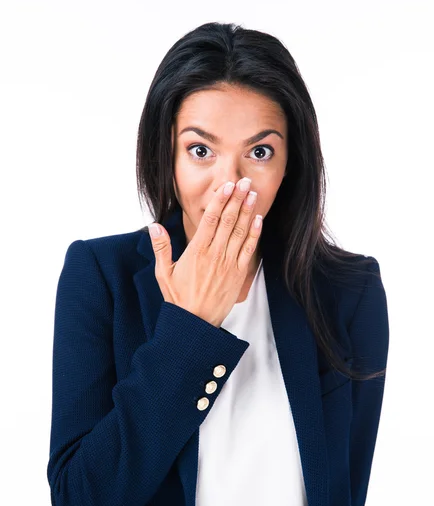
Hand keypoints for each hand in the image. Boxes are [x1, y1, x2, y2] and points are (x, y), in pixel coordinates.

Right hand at [148, 177, 261, 326]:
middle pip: (229, 221)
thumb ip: (161, 248)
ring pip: (241, 232)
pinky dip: (255, 234)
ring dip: (248, 211)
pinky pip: (249, 250)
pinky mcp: (239, 274)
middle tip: (244, 181)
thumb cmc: (179, 299)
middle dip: (237, 199)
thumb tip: (154, 226)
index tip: (227, 186)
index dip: (220, 201)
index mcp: (197, 251)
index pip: (210, 220)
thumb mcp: (164, 274)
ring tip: (252, 194)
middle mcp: (215, 254)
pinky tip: (258, 219)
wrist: (196, 324)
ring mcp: (229, 264)